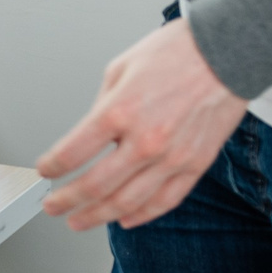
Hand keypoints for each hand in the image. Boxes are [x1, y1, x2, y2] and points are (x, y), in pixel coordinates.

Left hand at [37, 20, 248, 231]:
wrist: (226, 52)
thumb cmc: (176, 53)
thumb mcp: (121, 68)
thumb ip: (102, 106)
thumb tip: (90, 137)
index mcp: (120, 110)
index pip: (72, 152)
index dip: (52, 168)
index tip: (45, 172)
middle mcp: (145, 139)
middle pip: (94, 186)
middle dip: (66, 200)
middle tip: (53, 206)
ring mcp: (172, 157)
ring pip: (126, 202)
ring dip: (97, 216)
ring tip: (79, 221)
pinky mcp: (195, 165)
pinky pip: (164, 201)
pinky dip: (140, 215)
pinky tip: (125, 219)